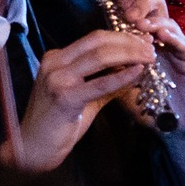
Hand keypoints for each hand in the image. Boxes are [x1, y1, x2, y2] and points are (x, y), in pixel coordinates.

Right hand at [13, 29, 156, 170]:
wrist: (33, 147)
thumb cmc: (58, 123)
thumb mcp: (83, 96)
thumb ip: (106, 82)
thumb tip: (134, 70)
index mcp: (57, 58)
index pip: (94, 38)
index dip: (122, 37)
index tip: (144, 41)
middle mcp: (55, 63)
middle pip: (98, 41)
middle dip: (129, 42)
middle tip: (151, 48)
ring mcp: (57, 78)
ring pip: (100, 56)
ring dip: (129, 54)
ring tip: (149, 58)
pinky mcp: (64, 97)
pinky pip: (100, 83)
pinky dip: (122, 76)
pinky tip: (138, 71)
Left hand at [116, 0, 184, 135]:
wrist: (183, 125)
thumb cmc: (154, 108)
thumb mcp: (127, 90)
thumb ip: (114, 75)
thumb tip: (93, 64)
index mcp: (149, 45)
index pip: (142, 16)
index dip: (132, 7)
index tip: (117, 8)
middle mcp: (166, 43)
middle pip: (158, 12)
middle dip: (144, 6)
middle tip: (129, 11)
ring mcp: (181, 51)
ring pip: (171, 26)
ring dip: (156, 22)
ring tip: (142, 23)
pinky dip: (175, 39)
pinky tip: (163, 36)